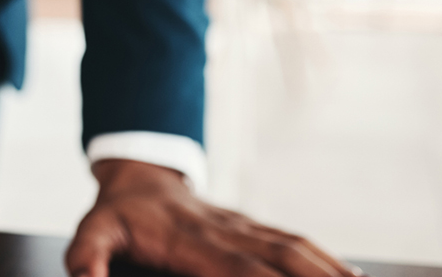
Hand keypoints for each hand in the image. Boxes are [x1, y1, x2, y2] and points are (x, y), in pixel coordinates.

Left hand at [73, 161, 361, 276]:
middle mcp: (227, 232)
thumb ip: (88, 260)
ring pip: (296, 249)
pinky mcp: (253, 226)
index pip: (239, 270)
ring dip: (331, 272)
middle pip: (281, 261)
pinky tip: (352, 275)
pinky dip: (327, 260)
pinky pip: (295, 241)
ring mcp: (244, 226)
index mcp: (191, 241)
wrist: (137, 175)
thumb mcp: (90, 234)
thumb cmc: (116, 216)